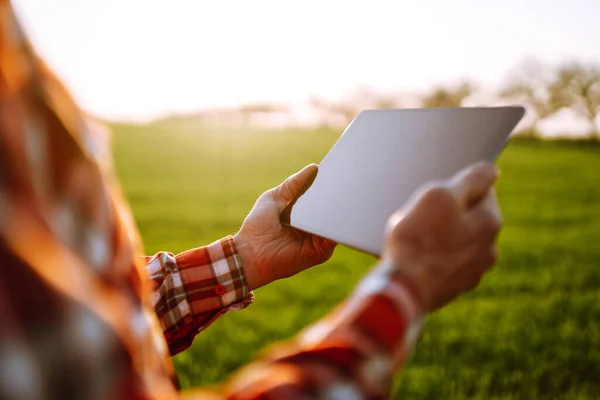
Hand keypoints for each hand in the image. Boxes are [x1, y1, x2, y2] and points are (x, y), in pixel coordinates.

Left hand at [234, 164, 336, 289]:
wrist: (250, 252)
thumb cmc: (257, 227)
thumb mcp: (274, 197)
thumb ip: (293, 184)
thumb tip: (314, 167)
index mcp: (303, 215)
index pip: (321, 200)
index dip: (328, 188)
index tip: (338, 173)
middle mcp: (313, 228)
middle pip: (331, 212)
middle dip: (338, 199)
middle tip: (346, 183)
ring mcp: (318, 241)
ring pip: (335, 225)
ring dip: (339, 213)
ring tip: (343, 198)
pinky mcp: (319, 253)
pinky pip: (333, 240)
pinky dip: (336, 230)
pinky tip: (335, 218)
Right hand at [381, 162, 501, 311]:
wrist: (402, 289)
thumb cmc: (417, 239)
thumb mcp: (439, 195)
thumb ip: (471, 179)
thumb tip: (492, 171)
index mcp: (490, 222)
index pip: (482, 189)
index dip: (456, 187)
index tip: (436, 195)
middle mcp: (489, 249)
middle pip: (470, 217)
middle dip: (449, 213)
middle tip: (421, 216)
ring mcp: (473, 272)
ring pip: (458, 241)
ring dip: (441, 236)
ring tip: (415, 239)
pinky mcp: (454, 288)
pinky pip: (445, 263)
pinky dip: (434, 258)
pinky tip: (415, 258)